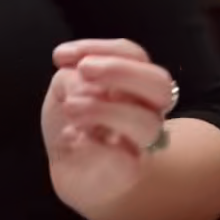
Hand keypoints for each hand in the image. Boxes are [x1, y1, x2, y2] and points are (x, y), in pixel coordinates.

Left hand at [42, 39, 176, 216]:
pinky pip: (124, 158)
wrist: (72, 171)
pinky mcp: (129, 172)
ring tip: (70, 109)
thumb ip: (73, 77)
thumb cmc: (73, 124)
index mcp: (134, 84)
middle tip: (83, 70)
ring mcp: (143, 143)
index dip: (100, 48)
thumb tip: (81, 81)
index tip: (59, 56)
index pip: (133, 54)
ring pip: (147, 122)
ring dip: (102, 109)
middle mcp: (148, 110)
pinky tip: (73, 138)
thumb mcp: (64, 90)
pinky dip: (94, 144)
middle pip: (160, 83)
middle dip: (120, 70)